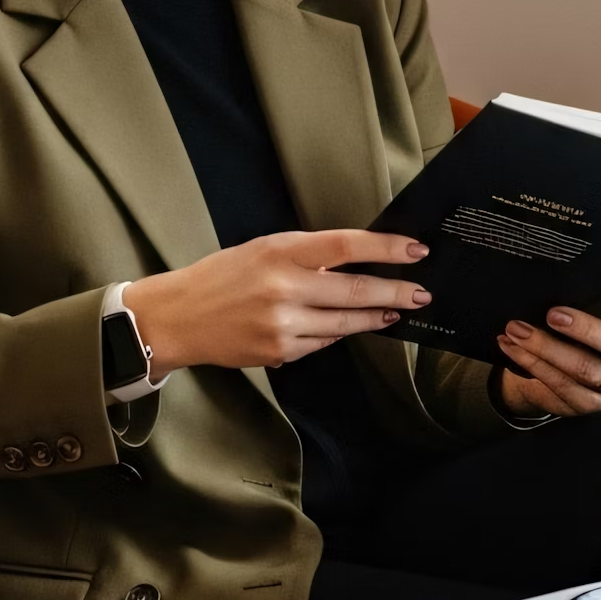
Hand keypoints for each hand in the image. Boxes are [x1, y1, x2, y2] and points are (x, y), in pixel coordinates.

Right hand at [124, 231, 432, 377]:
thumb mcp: (262, 250)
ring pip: (345, 323)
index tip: (416, 249)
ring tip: (395, 310)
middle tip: (422, 293)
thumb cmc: (222, 276)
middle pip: (355, 290)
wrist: (178, 318)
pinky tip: (352, 325)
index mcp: (279, 253)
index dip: (386, 248)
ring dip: (375, 316)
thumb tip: (356, 262)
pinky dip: (339, 332)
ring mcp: (282, 325)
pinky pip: (323, 342)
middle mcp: (283, 288)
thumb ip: (306, 256)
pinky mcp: (280, 353)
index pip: (345, 246)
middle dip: (396, 292)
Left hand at [495, 290, 600, 420]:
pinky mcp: (593, 409)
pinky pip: (562, 386)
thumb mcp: (593, 316)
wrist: (561, 374)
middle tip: (552, 314)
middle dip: (585, 329)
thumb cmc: (581, 335)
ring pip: (586, 370)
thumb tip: (559, 277)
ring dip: (545, 347)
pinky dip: (532, 364)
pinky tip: (511, 348)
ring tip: (516, 330)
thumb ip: (593, 302)